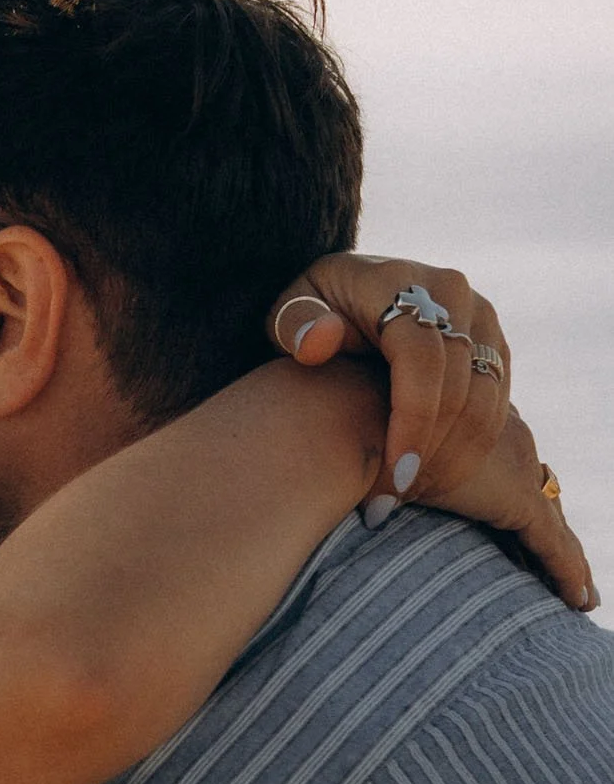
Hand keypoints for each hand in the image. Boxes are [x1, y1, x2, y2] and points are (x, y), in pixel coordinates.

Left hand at [267, 253, 594, 609]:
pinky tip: (430, 481)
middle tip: (392, 502)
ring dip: (455, 459)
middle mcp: (452, 292)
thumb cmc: (307, 315)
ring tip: (407, 497)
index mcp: (399, 281)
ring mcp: (480, 318)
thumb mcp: (286, 315)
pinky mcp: (493, 345)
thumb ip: (295, 324)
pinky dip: (470, 449)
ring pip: (489, 401)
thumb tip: (318, 340)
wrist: (345, 298)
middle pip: (461, 385)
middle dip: (431, 453)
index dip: (413, 422)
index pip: (423, 359)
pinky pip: (498, 405)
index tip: (392, 477)